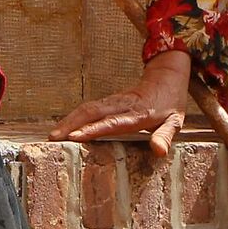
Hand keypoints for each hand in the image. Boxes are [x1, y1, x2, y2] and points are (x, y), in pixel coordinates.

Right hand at [52, 50, 192, 157]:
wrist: (167, 76)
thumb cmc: (171, 103)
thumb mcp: (175, 122)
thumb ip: (165, 137)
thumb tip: (159, 152)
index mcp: (138, 113)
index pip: (112, 122)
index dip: (93, 129)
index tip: (75, 137)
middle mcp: (122, 105)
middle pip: (92, 112)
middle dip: (70, 124)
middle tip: (53, 138)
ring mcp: (114, 101)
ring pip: (87, 108)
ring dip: (68, 120)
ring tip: (52, 135)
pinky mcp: (109, 101)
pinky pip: (89, 108)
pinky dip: (74, 116)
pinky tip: (64, 127)